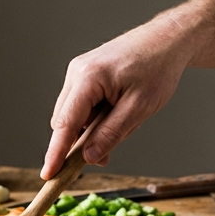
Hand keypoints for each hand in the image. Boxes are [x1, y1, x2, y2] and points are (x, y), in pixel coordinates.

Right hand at [38, 0, 214, 178]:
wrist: (167, 41)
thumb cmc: (157, 69)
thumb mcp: (139, 108)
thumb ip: (111, 134)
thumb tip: (88, 156)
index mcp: (88, 78)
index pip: (65, 124)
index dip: (55, 153)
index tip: (48, 175)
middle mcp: (77, 73)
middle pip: (64, 122)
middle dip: (79, 143)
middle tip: (106, 157)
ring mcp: (79, 72)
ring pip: (73, 116)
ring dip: (89, 130)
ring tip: (122, 124)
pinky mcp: (85, 75)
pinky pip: (81, 106)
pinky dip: (94, 118)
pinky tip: (116, 114)